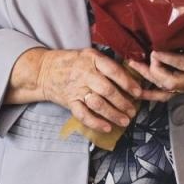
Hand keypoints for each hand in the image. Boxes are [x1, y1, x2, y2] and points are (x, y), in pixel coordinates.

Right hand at [27, 48, 146, 134]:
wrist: (44, 70)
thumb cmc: (72, 62)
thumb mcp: (88, 55)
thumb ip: (106, 64)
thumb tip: (130, 78)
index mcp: (92, 59)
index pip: (113, 71)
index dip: (128, 83)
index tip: (138, 93)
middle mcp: (84, 73)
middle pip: (108, 90)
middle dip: (123, 102)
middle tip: (133, 111)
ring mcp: (76, 88)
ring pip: (98, 104)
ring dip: (113, 114)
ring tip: (124, 121)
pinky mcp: (70, 101)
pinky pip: (83, 114)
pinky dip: (95, 123)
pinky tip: (107, 127)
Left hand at [128, 40, 183, 96]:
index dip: (169, 59)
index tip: (156, 51)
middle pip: (171, 81)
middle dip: (156, 69)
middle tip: (148, 55)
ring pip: (165, 88)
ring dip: (147, 77)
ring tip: (133, 64)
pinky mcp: (182, 90)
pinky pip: (165, 96)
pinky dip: (150, 95)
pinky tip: (138, 92)